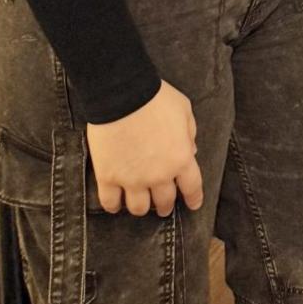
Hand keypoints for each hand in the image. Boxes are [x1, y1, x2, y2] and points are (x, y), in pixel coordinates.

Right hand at [86, 81, 203, 218]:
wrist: (122, 95)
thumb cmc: (157, 99)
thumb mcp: (184, 110)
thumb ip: (189, 133)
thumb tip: (190, 151)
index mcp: (180, 158)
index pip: (192, 187)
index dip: (194, 198)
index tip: (193, 205)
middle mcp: (158, 175)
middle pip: (164, 201)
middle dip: (166, 206)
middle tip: (164, 207)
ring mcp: (132, 179)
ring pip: (138, 208)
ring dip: (142, 208)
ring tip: (140, 204)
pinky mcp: (108, 177)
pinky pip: (110, 202)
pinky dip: (113, 206)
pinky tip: (116, 205)